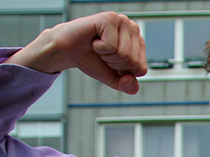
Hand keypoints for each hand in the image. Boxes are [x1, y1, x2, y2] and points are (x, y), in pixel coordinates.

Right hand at [6, 12, 146, 94]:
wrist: (68, 50)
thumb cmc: (92, 60)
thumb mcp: (113, 78)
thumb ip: (128, 86)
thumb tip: (129, 80)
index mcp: (138, 42)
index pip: (141, 69)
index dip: (123, 72)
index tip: (111, 62)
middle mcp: (133, 29)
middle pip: (133, 62)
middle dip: (113, 64)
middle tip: (102, 53)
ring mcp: (122, 21)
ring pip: (124, 55)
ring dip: (106, 56)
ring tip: (98, 46)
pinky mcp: (110, 18)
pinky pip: (111, 46)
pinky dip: (99, 48)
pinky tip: (94, 40)